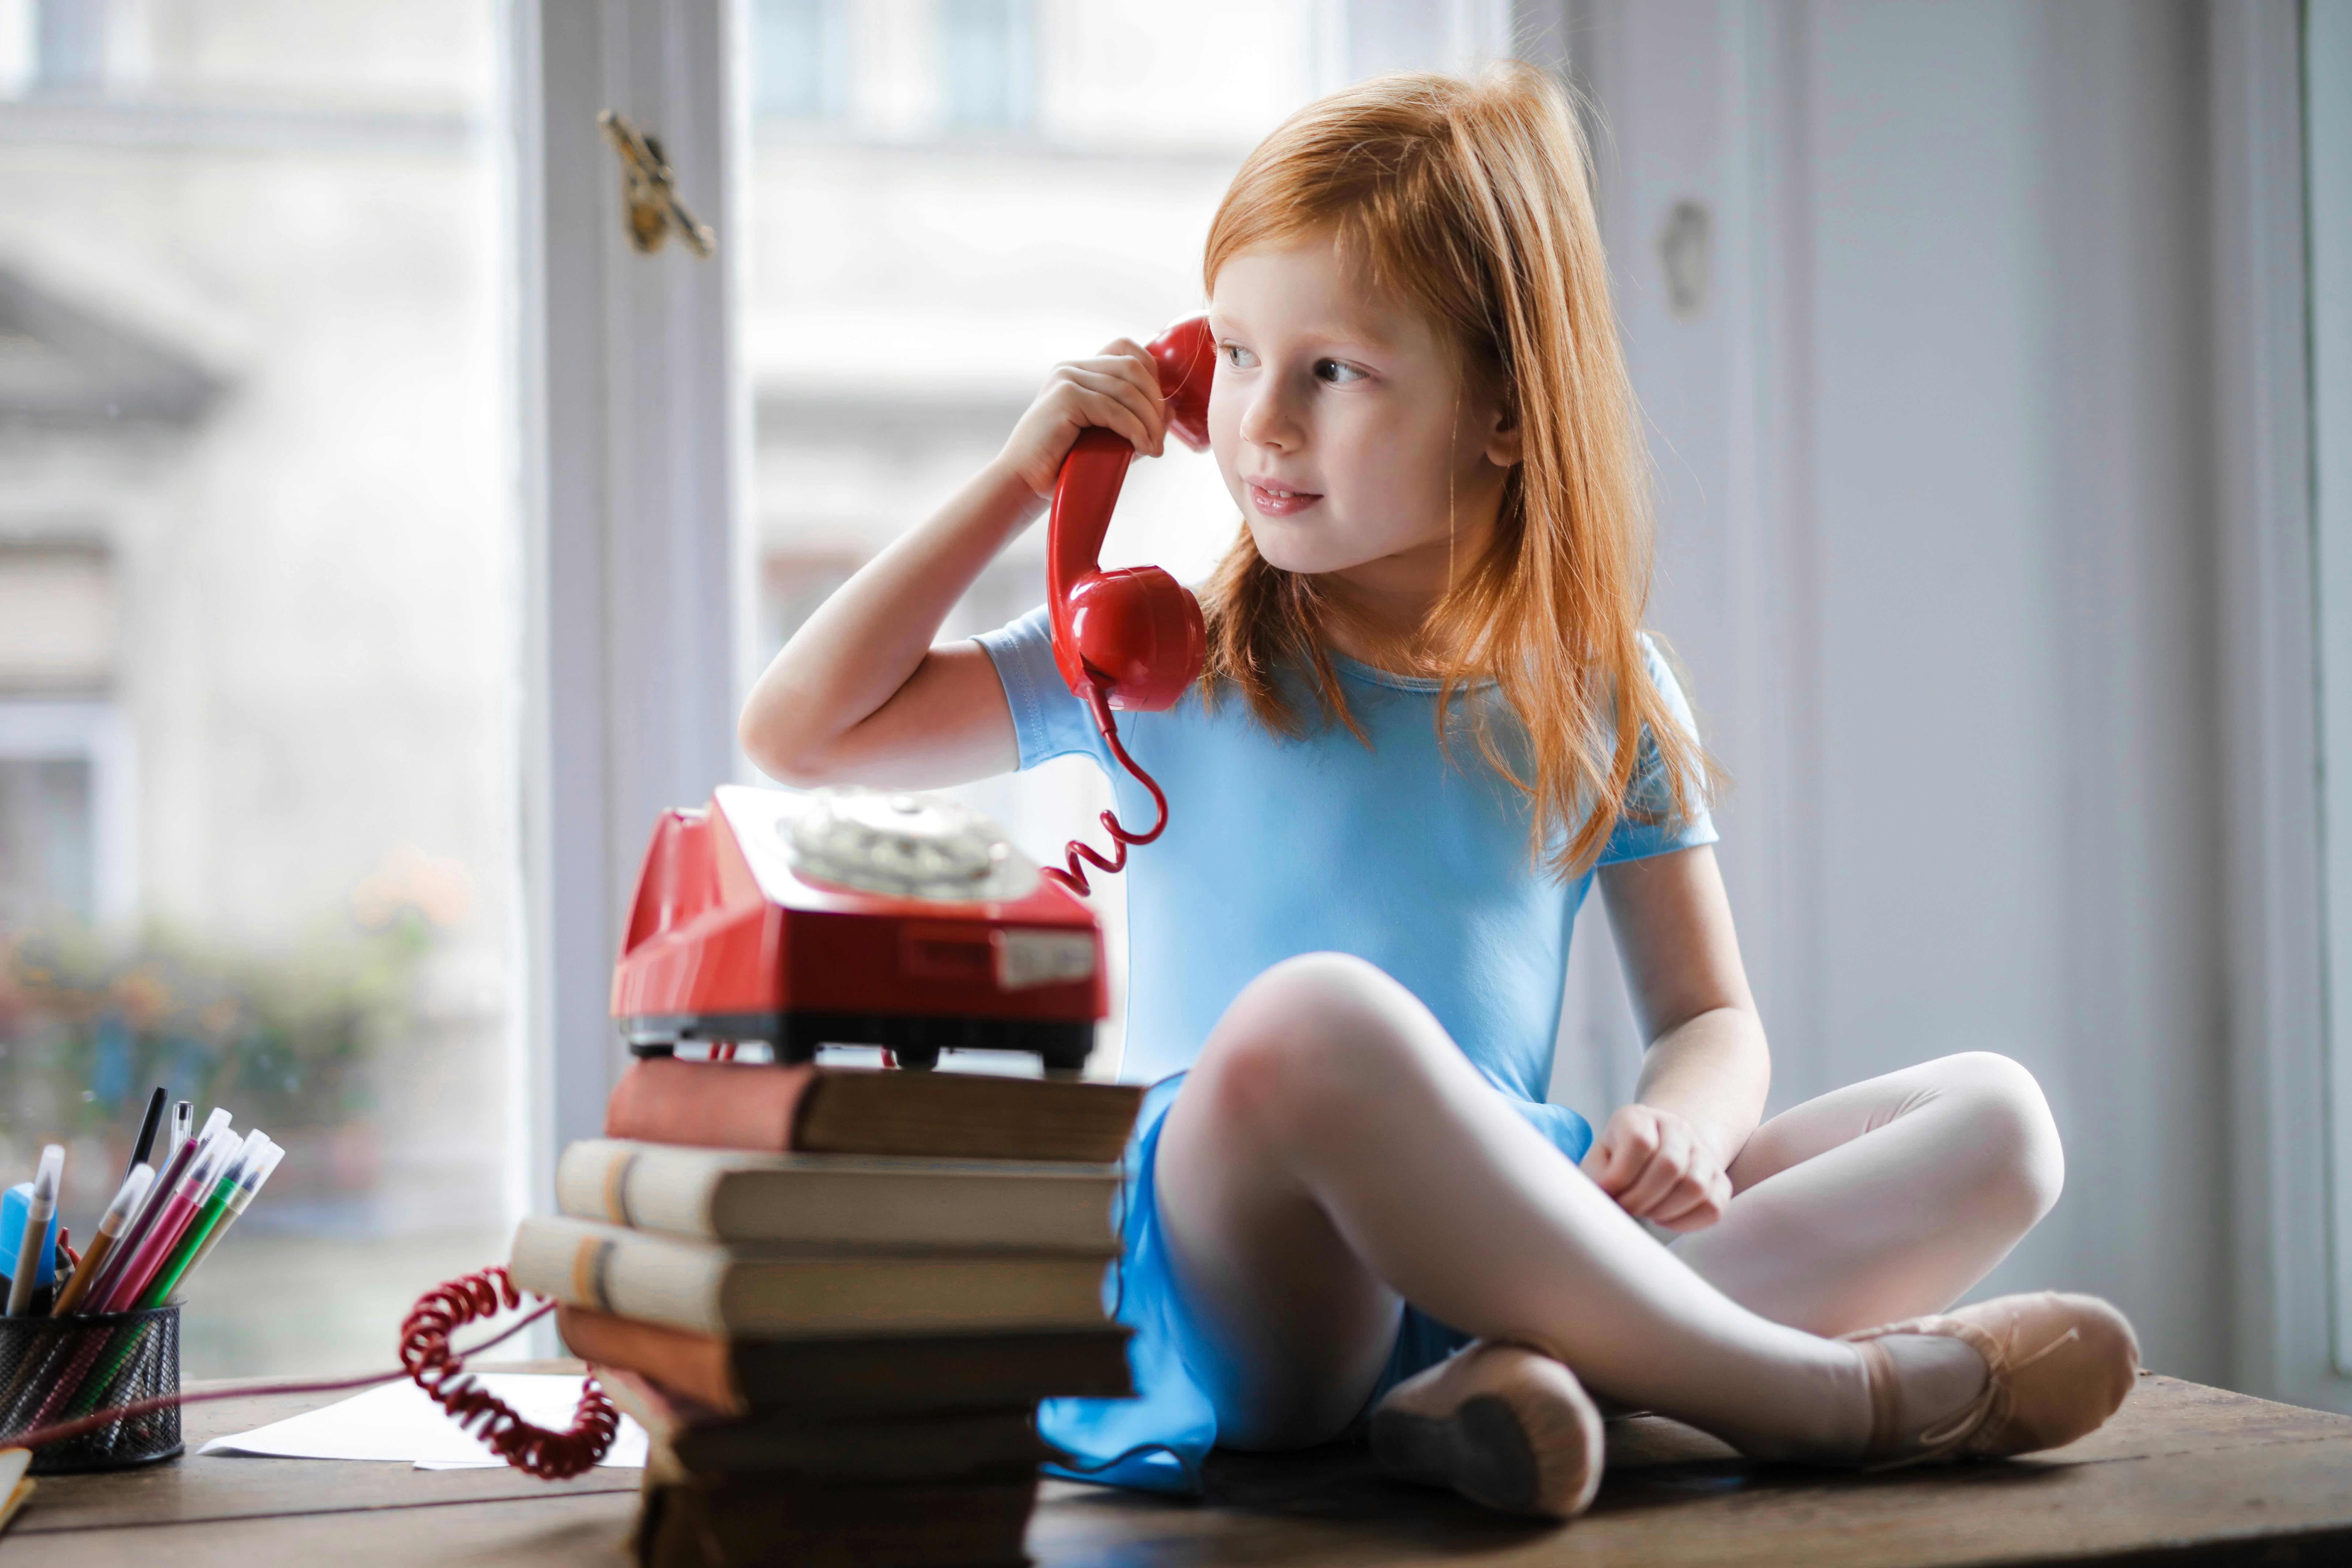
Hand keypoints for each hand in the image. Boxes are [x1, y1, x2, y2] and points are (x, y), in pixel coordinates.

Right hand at [997, 338, 1166, 499]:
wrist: (1024, 484)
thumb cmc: (1063, 465)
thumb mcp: (1107, 438)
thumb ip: (1135, 422)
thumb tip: (1172, 411)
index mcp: (1079, 371)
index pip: (1127, 351)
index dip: (1152, 376)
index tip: (1158, 413)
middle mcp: (1071, 368)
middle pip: (1132, 367)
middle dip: (1155, 402)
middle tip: (1159, 437)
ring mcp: (1066, 379)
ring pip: (1127, 388)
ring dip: (1149, 420)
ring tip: (1153, 447)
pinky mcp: (1064, 397)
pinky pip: (1113, 408)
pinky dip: (1135, 429)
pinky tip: (1142, 448)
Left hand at [1580, 1104, 1733, 1232]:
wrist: (1660, 1146)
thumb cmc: (1620, 1158)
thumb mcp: (1600, 1157)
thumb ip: (1598, 1175)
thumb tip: (1608, 1197)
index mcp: (1640, 1117)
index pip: (1639, 1142)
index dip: (1621, 1176)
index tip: (1610, 1193)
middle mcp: (1677, 1128)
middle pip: (1670, 1165)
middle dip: (1642, 1198)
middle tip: (1628, 1209)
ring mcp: (1702, 1152)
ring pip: (1695, 1186)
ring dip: (1665, 1210)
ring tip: (1647, 1213)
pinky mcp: (1720, 1179)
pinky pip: (1714, 1206)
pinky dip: (1687, 1221)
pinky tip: (1665, 1218)